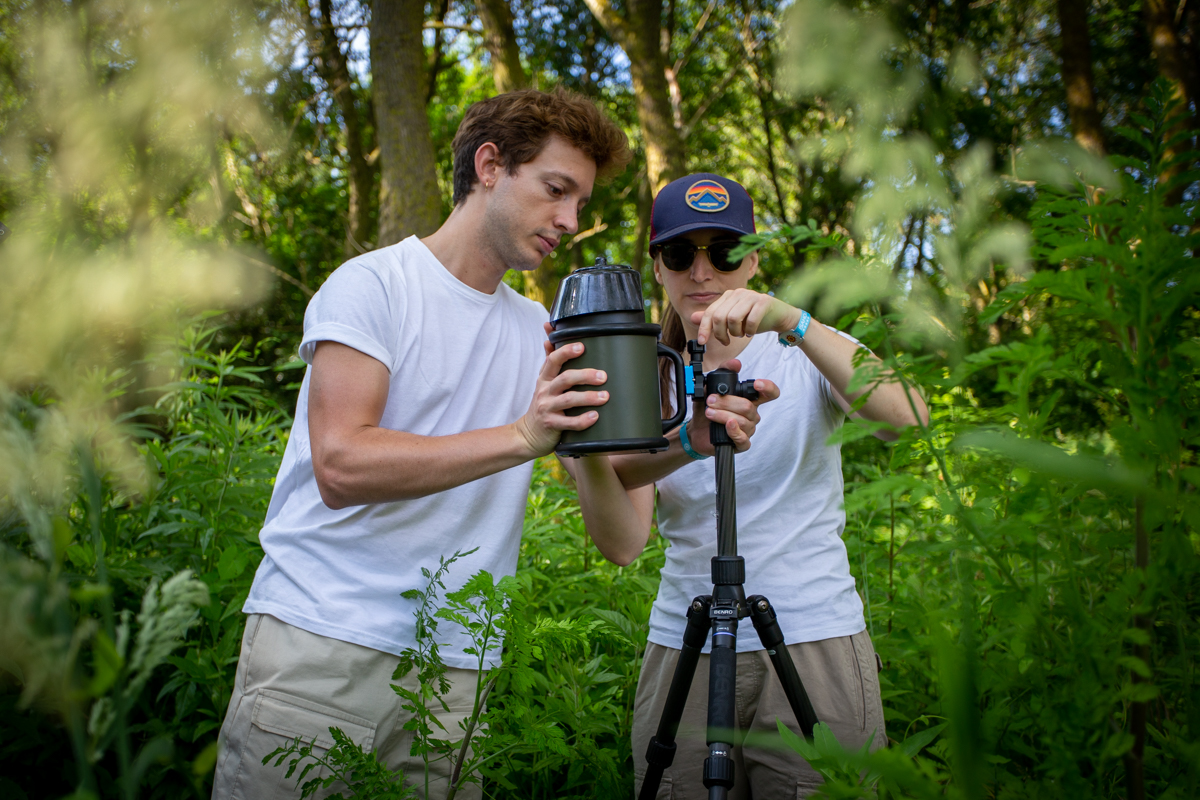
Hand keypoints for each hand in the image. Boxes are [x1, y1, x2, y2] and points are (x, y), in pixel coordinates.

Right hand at [513, 336, 607, 457]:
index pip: (553, 360)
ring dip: (588, 397)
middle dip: (585, 375)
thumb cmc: (544, 403)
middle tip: (603, 376)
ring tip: (605, 396)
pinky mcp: (551, 425)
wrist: (529, 434)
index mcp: (545, 378)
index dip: (566, 351)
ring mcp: (547, 408)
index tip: (582, 347)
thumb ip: (549, 360)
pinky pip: (568, 422)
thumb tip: (549, 335)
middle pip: (565, 379)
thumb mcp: (543, 381)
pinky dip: (582, 420)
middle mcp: (545, 391)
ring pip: (568, 400)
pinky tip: (595, 416)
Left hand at [684, 358, 779, 454]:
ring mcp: (747, 429)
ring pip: (742, 421)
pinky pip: (742, 438)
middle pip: (748, 407)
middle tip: (711, 400)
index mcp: (750, 400)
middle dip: (727, 402)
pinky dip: (734, 431)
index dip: (767, 387)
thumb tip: (736, 363)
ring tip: (709, 412)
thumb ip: (723, 371)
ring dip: (723, 415)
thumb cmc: (708, 409)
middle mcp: (751, 415)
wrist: (696, 430)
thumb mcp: (711, 387)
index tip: (756, 384)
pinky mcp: (741, 443)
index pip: (770, 393)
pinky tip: (727, 425)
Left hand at [691, 289, 800, 345]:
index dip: (704, 329)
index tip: (702, 342)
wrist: (780, 316)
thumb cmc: (755, 317)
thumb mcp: (732, 319)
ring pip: (733, 318)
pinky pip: (751, 320)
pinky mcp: (764, 301)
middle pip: (719, 316)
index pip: (710, 313)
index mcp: (728, 296)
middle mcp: (738, 293)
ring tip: (741, 334)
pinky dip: (749, 331)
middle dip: (720, 334)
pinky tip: (751, 333)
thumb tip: (693, 317)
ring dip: (736, 332)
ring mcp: (751, 296)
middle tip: (726, 341)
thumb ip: (713, 318)